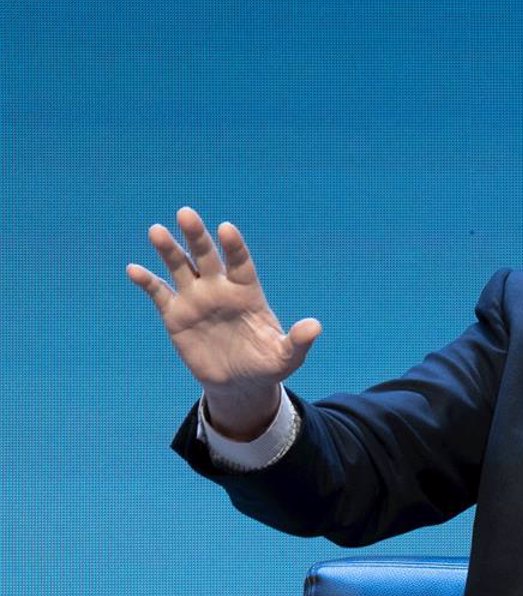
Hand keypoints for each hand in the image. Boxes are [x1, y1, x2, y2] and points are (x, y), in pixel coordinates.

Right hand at [126, 207, 319, 438]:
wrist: (239, 383)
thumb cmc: (267, 365)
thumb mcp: (287, 357)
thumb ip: (299, 341)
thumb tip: (315, 326)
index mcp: (247, 293)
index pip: (240, 263)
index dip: (234, 246)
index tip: (226, 229)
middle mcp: (220, 289)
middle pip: (207, 256)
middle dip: (196, 236)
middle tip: (186, 213)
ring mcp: (197, 299)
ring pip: (181, 268)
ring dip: (168, 250)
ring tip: (156, 230)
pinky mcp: (176, 315)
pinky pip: (160, 293)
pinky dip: (147, 281)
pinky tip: (133, 269)